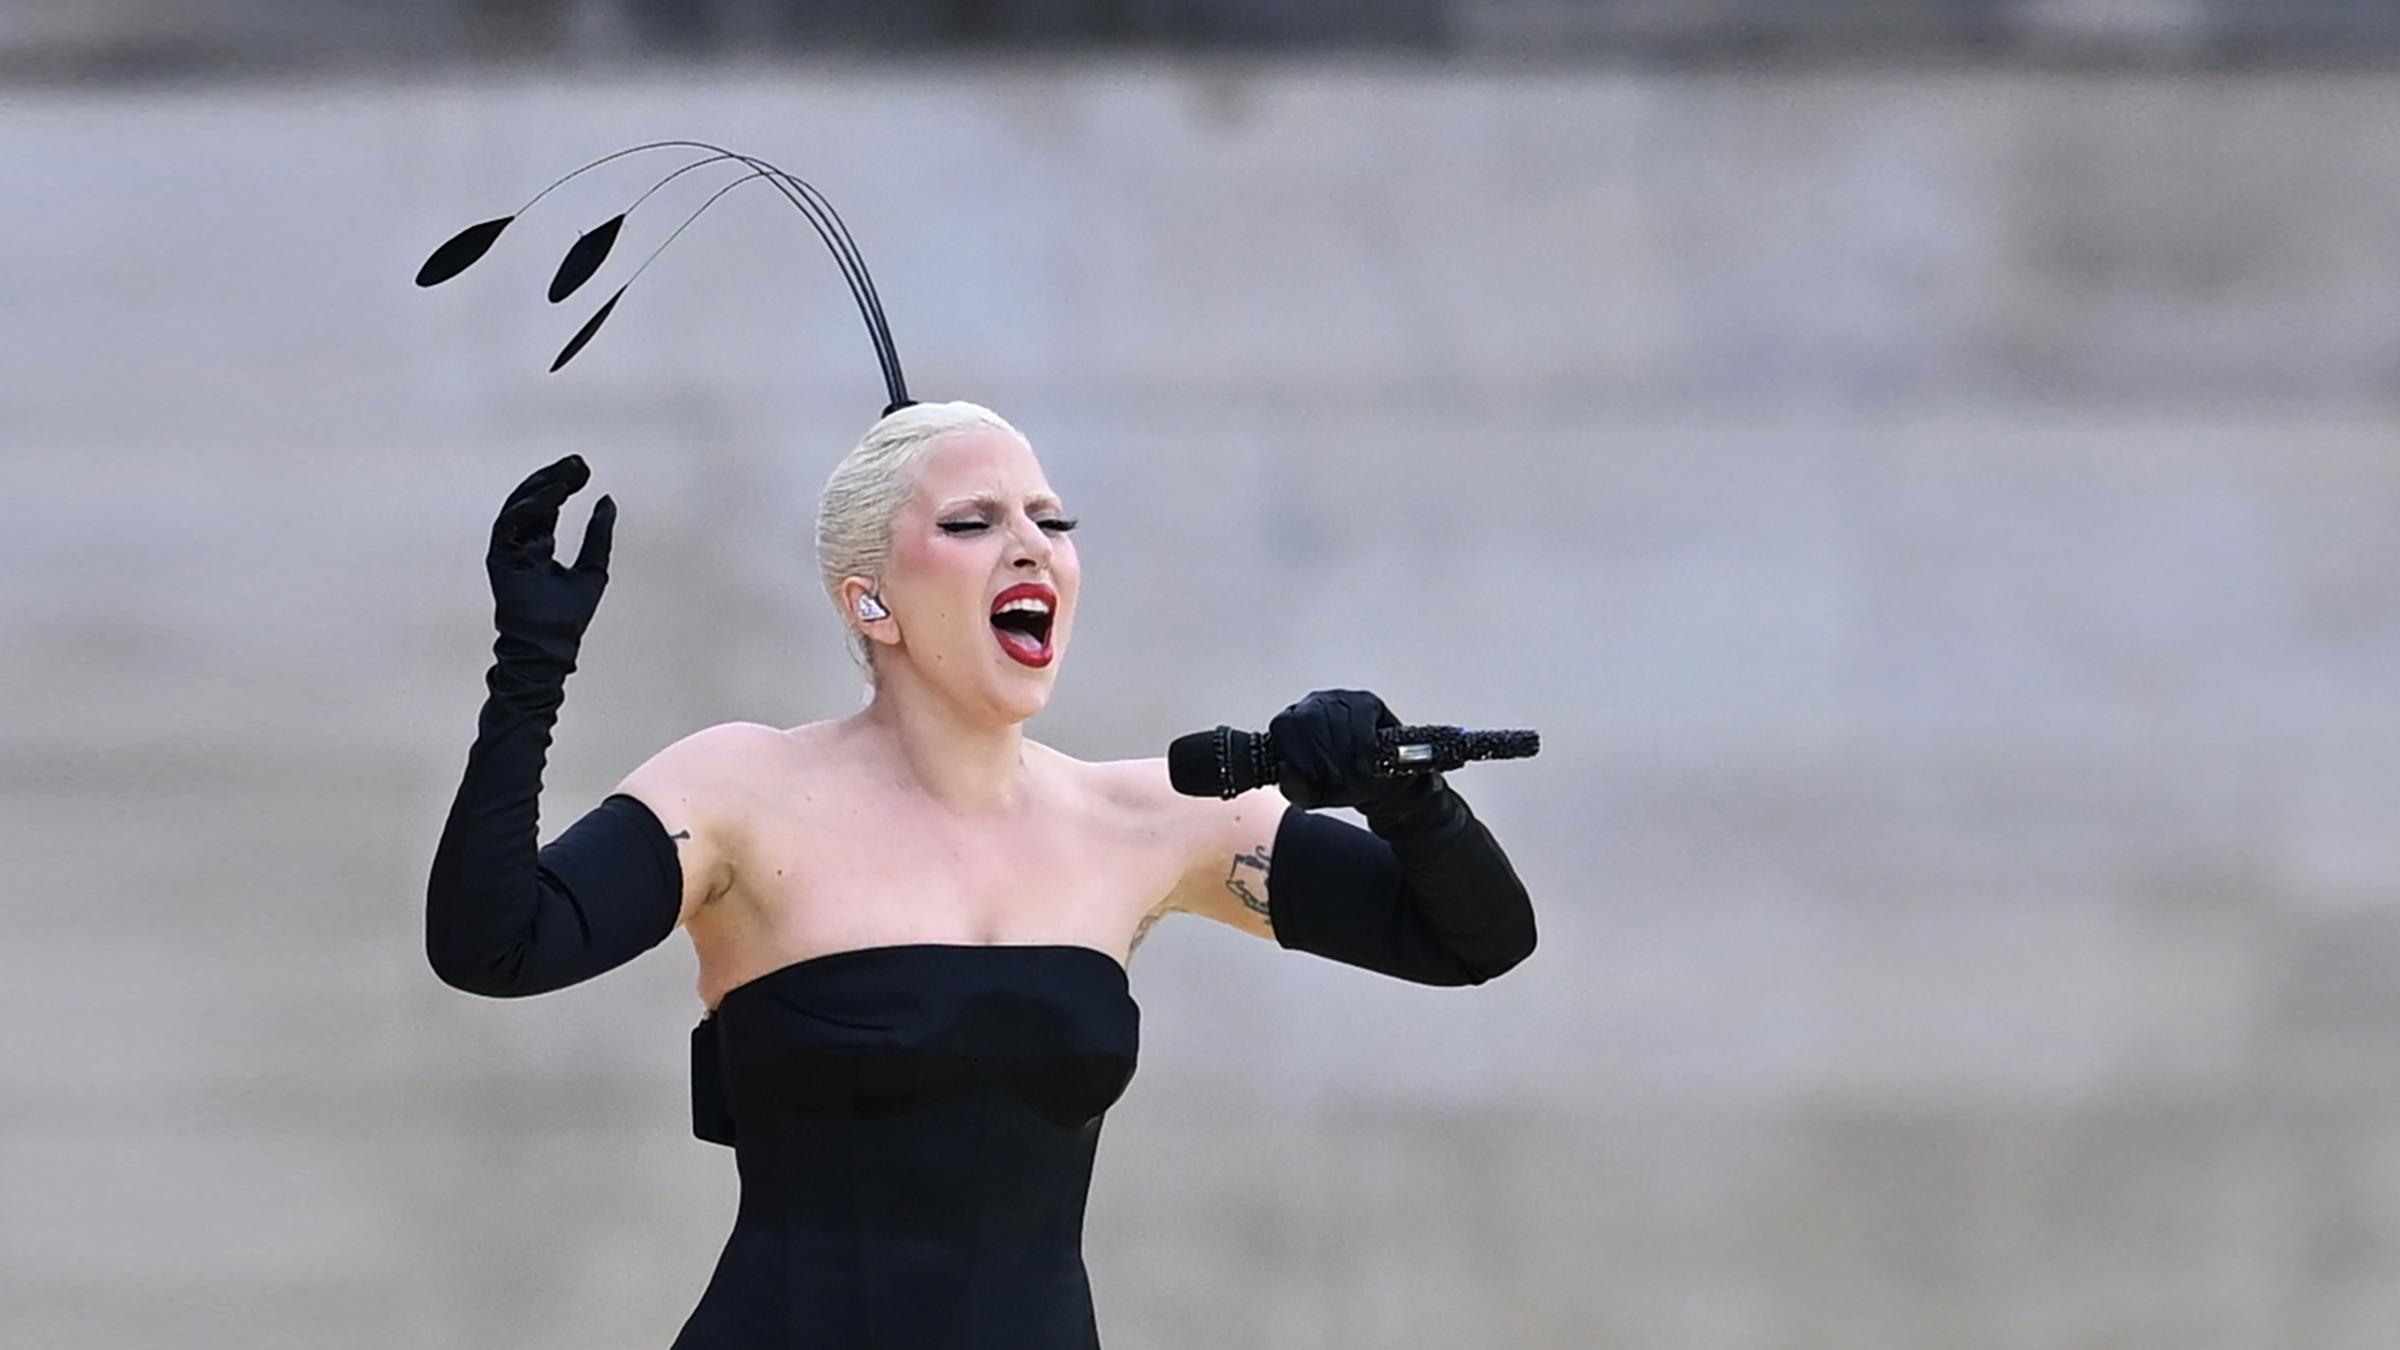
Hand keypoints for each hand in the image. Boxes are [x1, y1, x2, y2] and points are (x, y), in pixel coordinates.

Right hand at [486, 454, 614, 676]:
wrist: (551, 645)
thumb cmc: (570, 615)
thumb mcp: (593, 567)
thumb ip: (598, 535)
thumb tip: (608, 499)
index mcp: (539, 548)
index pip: (549, 507)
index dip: (564, 486)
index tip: (584, 469)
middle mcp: (521, 545)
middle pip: (534, 502)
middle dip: (554, 479)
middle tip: (578, 462)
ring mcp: (508, 550)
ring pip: (520, 507)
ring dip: (542, 487)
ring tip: (567, 474)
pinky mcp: (499, 558)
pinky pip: (509, 523)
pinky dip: (530, 507)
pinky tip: (554, 494)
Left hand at [1269, 688, 1413, 812]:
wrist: (1377, 786)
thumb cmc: (1337, 786)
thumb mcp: (1312, 794)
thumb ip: (1293, 787)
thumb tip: (1283, 768)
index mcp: (1290, 723)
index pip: (1282, 724)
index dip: (1296, 750)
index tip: (1312, 774)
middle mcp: (1311, 704)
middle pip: (1308, 718)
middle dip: (1322, 753)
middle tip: (1334, 778)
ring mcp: (1339, 699)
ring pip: (1335, 716)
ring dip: (1343, 751)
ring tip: (1350, 775)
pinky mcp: (1366, 702)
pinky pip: (1360, 717)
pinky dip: (1362, 745)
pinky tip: (1363, 764)